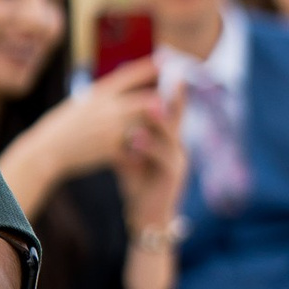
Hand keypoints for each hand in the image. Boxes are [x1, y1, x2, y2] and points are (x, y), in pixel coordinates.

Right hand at [2, 58, 179, 207]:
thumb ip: (103, 97)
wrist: (46, 149)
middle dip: (162, 102)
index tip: (166, 59)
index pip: (129, 75)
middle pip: (146, 100)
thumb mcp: (81, 104)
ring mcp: (110, 129)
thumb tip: (121, 86)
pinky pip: (135, 150)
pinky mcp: (110, 149)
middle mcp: (107, 108)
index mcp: (99, 93)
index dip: (149, 66)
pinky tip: (144, 157)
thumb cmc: (64, 125)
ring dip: (156, 128)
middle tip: (173, 102)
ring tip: (167, 129)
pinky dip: (141, 153)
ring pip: (145, 125)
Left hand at [117, 79, 188, 237]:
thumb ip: (127, 139)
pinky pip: (163, 158)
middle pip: (176, 117)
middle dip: (173, 96)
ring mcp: (178, 162)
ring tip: (149, 105)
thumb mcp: (131, 159)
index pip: (168, 111)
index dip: (167, 90)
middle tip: (170, 76)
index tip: (163, 68)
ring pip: (170, 136)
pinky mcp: (172, 177)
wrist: (147, 220)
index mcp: (168, 142)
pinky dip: (150, 147)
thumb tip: (111, 119)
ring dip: (159, 121)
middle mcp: (177, 148)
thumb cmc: (138, 189)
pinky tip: (137, 139)